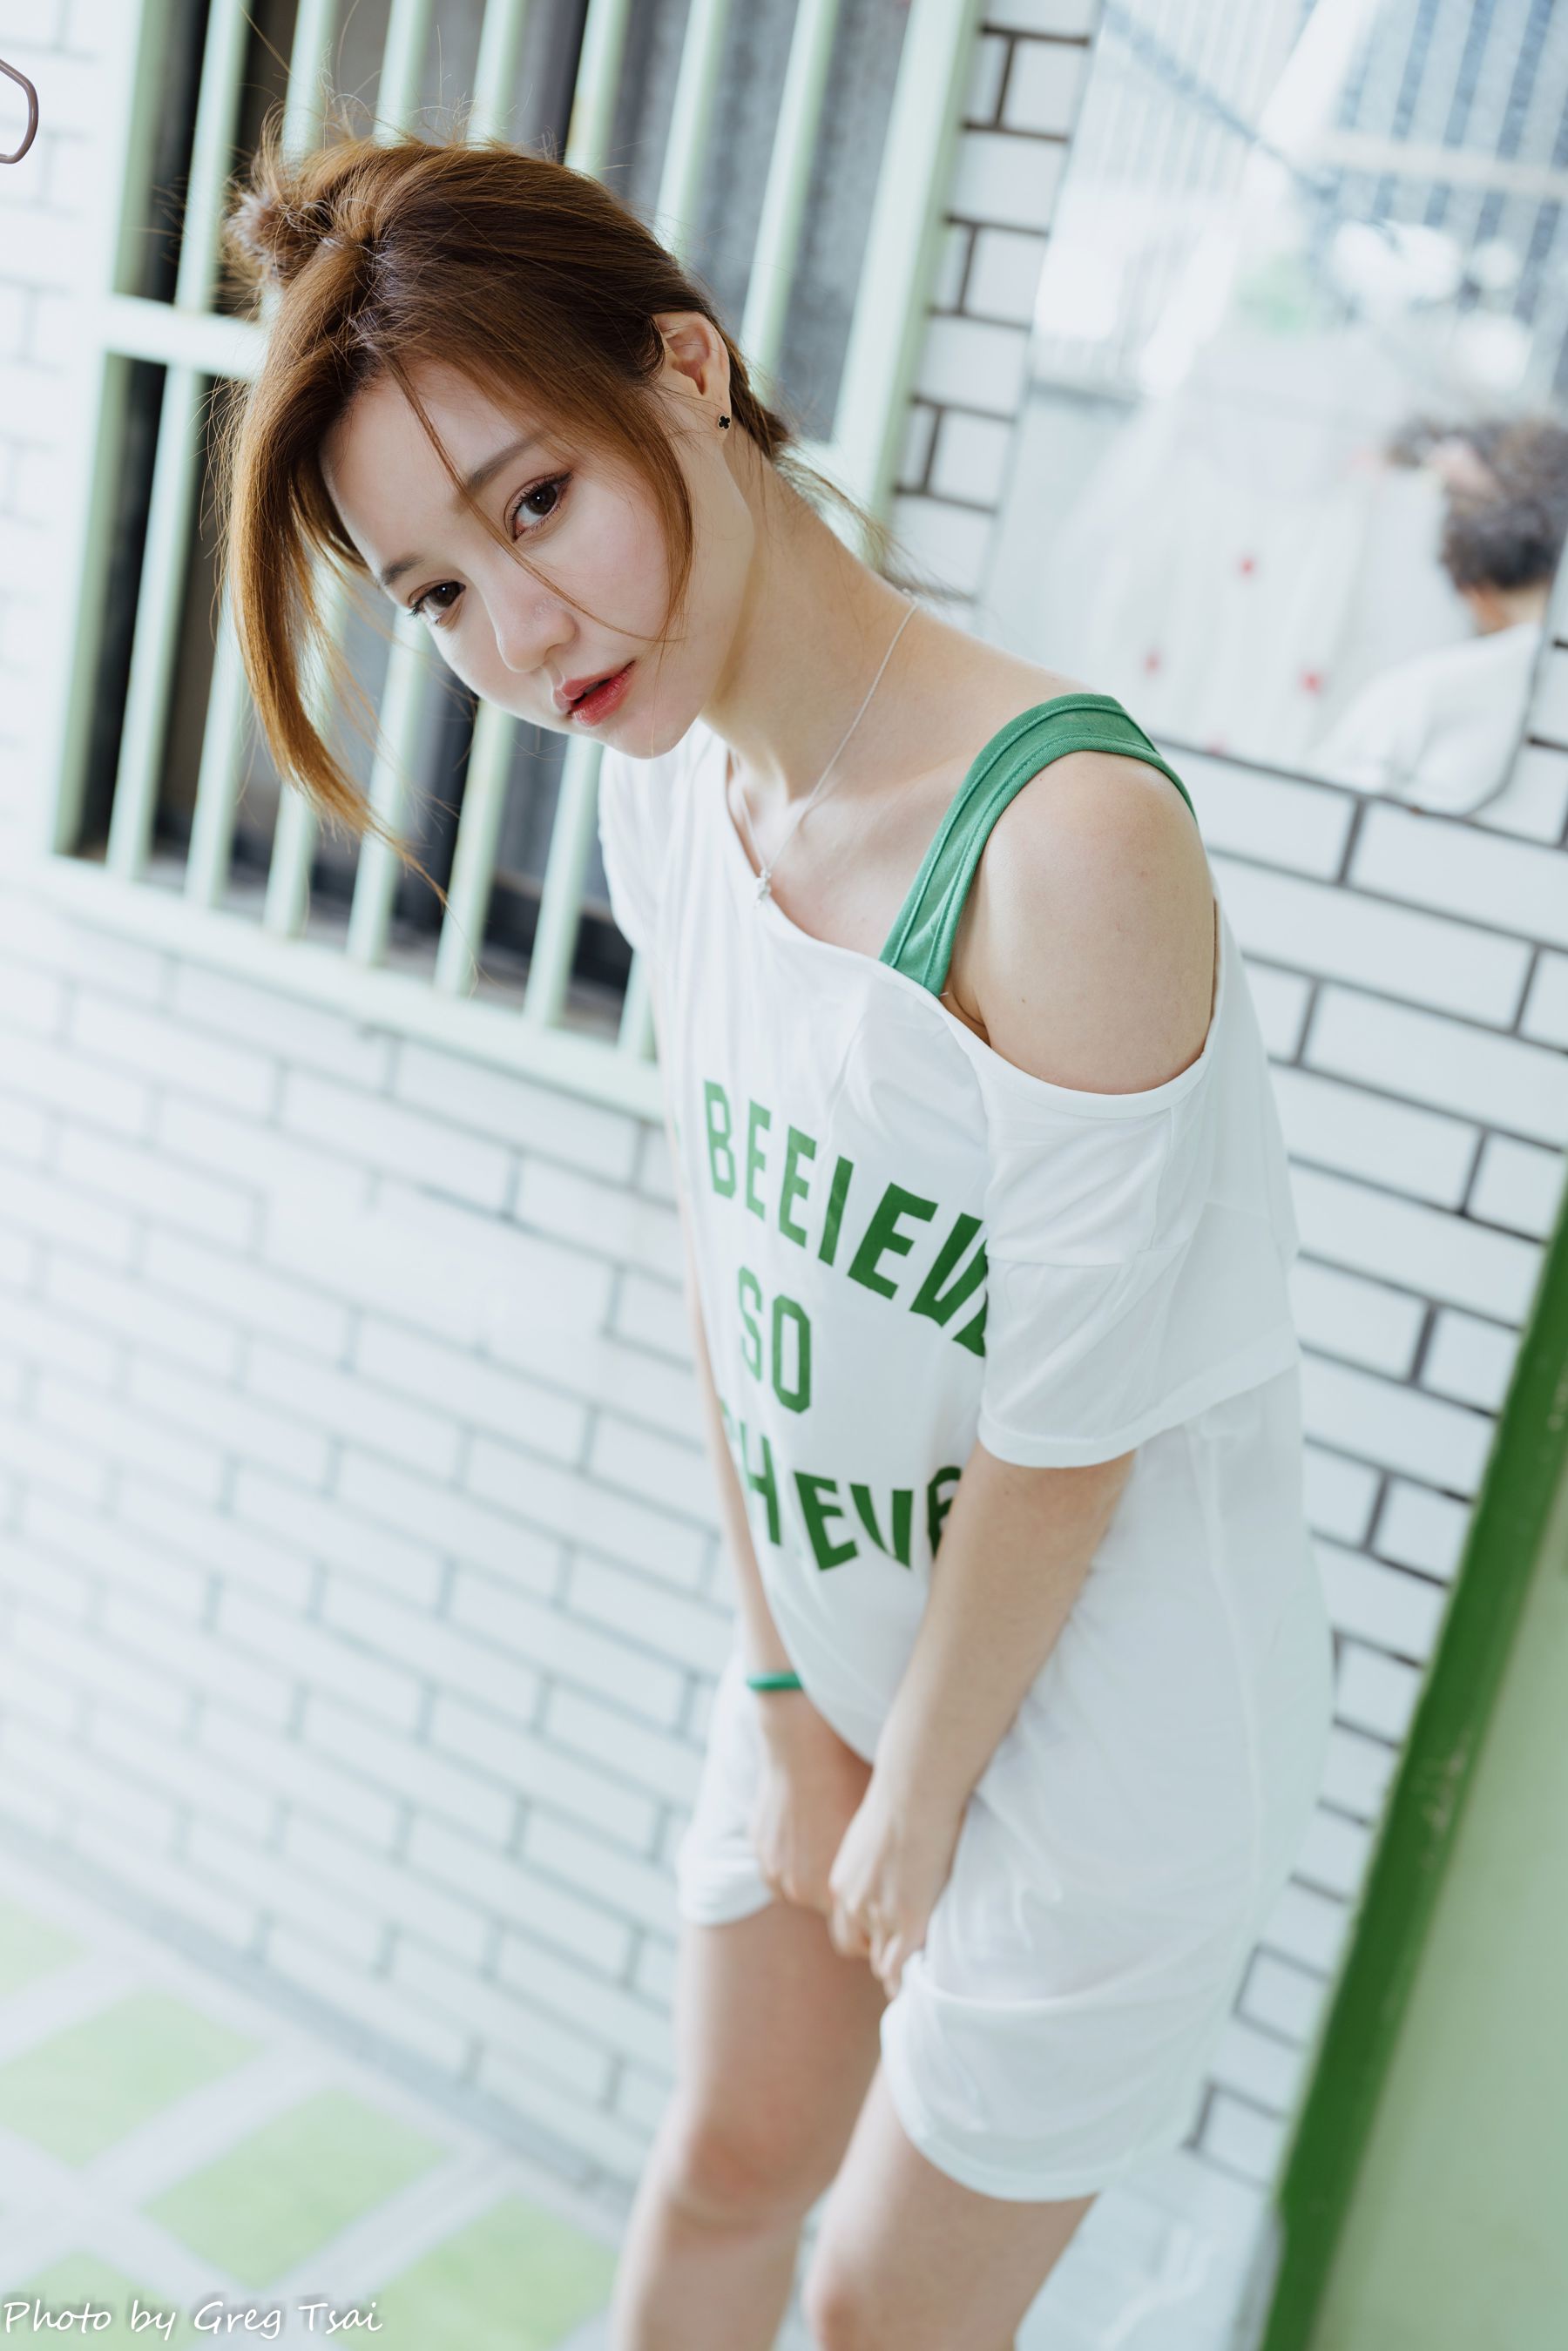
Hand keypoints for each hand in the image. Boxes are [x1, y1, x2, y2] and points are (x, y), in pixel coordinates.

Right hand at [747, 1694, 874, 1916]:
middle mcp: (803, 1891)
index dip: (864, 1914)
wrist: (805, 1749)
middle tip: (849, 1867)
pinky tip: (803, 1830)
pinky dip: (788, 1856)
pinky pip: (777, 1868)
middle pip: (823, 1906)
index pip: (854, 1928)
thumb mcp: (877, 1832)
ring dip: (808, 1873)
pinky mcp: (761, 1853)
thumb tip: (901, 1893)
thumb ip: (880, 1873)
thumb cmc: (850, 1784)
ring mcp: (777, 1872)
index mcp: (837, 1892)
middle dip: (835, 1895)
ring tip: (823, 1841)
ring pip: (797, 1886)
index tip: (872, 1902)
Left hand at [825, 1770, 966, 1998]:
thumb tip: (887, 1852)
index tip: (880, 1938)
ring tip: (910, 1983)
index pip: (847, 1923)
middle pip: (857, 1946)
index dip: (865, 1932)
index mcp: (842, 1881)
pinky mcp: (908, 1923)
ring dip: (895, 1970)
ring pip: (881, 1960)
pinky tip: (921, 1983)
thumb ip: (873, 1854)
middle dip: (875, 1955)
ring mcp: (879, 1916)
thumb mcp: (872, 1831)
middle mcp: (853, 1903)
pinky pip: (901, 1966)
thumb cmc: (901, 1796)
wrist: (914, 1792)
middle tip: (893, 1966)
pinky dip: (908, 1979)